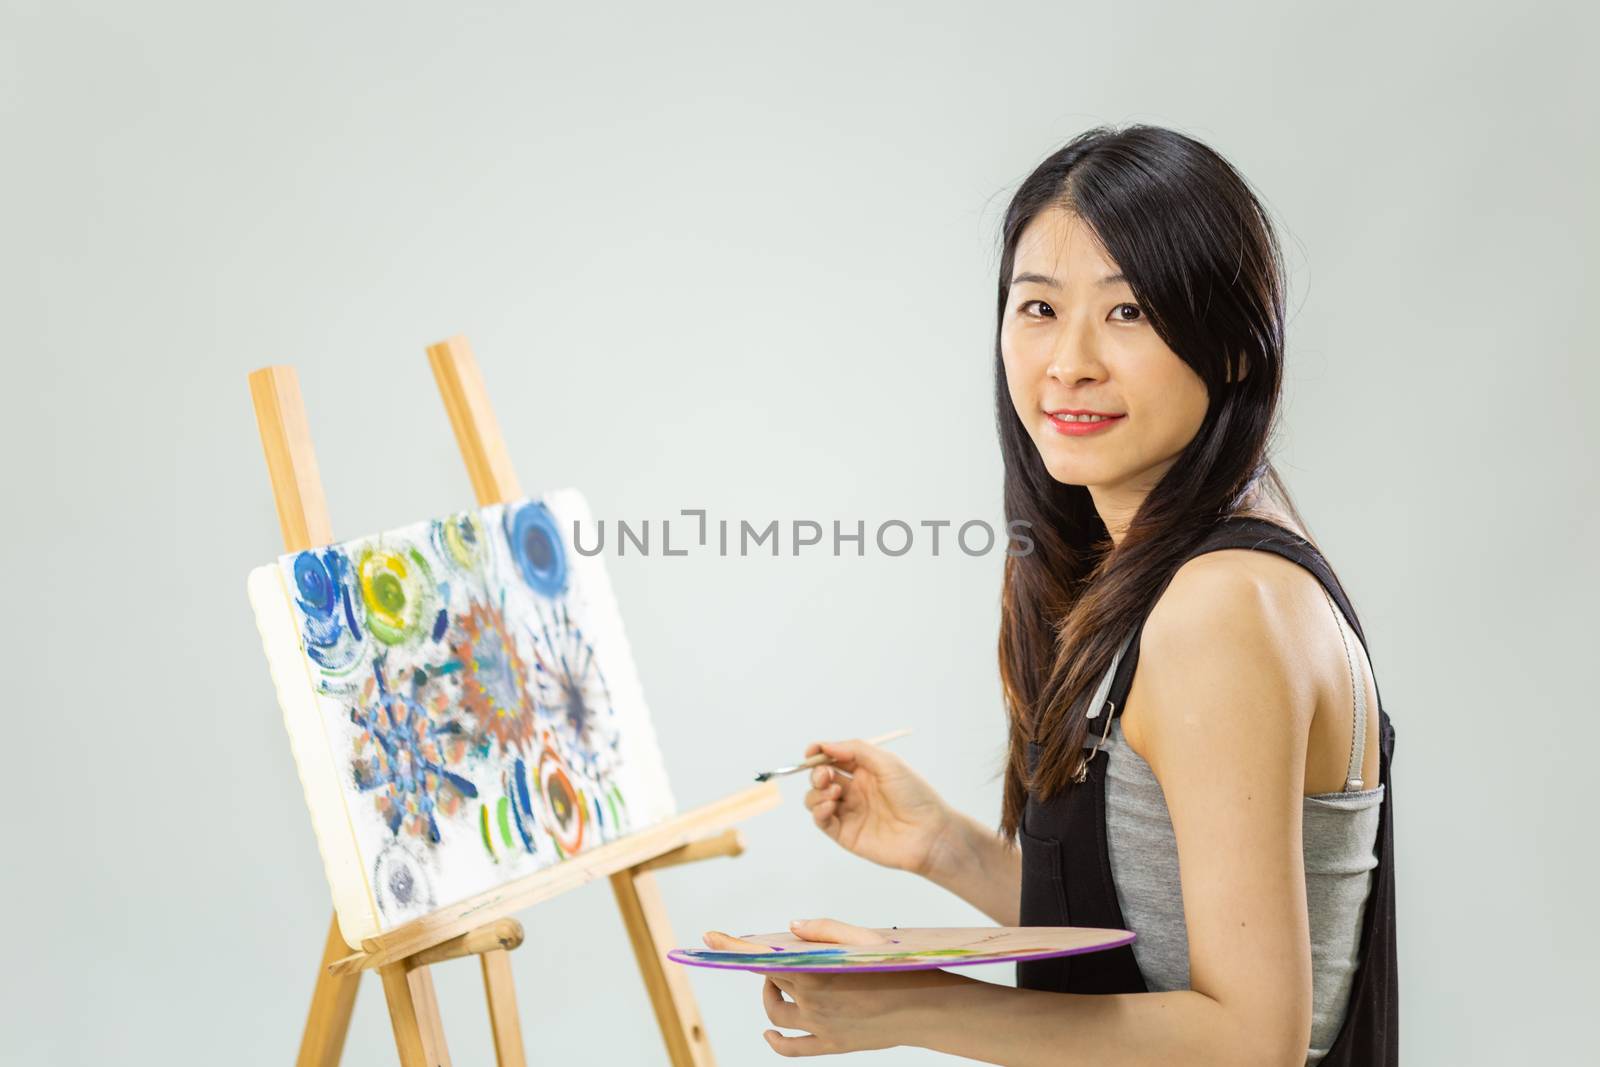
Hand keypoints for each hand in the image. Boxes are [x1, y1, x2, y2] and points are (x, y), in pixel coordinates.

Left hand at [702, 919, 971, 1057]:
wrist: (927, 1010)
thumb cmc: (898, 967)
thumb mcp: (864, 938)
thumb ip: (825, 929)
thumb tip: (791, 927)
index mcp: (815, 971)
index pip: (760, 957)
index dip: (730, 947)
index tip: (707, 938)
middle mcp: (811, 1002)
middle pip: (767, 982)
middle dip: (762, 966)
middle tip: (772, 955)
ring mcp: (819, 1028)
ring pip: (775, 1016)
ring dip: (769, 998)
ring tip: (776, 985)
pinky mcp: (831, 1046)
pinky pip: (791, 1049)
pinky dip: (774, 1040)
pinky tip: (769, 1032)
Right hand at [803, 737, 950, 875]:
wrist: (929, 833)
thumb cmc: (915, 795)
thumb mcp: (888, 763)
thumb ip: (856, 750)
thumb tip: (825, 746)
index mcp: (865, 771)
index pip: (833, 758)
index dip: (819, 754)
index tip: (811, 752)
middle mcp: (854, 791)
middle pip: (821, 777)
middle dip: (817, 773)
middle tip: (827, 775)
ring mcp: (849, 812)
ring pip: (815, 798)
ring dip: (816, 792)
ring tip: (835, 793)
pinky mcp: (846, 834)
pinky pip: (821, 820)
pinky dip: (818, 810)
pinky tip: (830, 805)